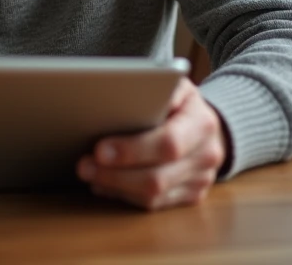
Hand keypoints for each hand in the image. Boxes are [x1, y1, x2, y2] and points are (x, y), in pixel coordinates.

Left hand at [77, 77, 227, 210]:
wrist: (207, 124)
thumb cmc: (180, 101)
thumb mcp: (172, 85)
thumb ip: (152, 90)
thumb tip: (117, 98)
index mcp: (202, 123)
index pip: (168, 143)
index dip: (131, 150)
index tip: (99, 149)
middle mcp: (206, 155)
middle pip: (157, 178)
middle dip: (114, 174)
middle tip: (84, 166)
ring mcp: (201, 180)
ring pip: (153, 196)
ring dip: (115, 187)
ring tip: (90, 174)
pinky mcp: (192, 196)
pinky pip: (155, 205)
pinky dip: (125, 195)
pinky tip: (105, 184)